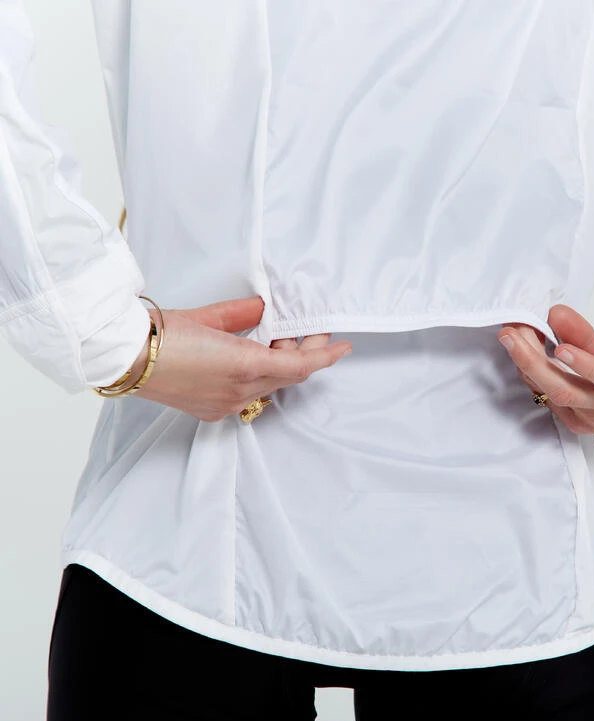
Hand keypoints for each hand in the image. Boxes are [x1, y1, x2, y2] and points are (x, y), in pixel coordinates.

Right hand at [124, 296, 351, 421]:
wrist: (122, 357)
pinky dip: (258, 377)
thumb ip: (243, 313)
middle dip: (301, 353)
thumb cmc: (159, 333)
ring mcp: (226, 405)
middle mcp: (239, 391)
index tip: (343, 347)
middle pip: (288, 376)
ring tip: (275, 339)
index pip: (300, 366)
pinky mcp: (212, 411)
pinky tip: (252, 358)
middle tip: (304, 330)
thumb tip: (262, 307)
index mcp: (244, 366)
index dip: (325, 356)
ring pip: (269, 386)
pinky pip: (248, 395)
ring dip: (279, 365)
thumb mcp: (208, 316)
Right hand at [497, 305, 593, 443]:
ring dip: (538, 362)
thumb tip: (553, 316)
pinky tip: (563, 349)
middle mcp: (591, 414)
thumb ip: (581, 340)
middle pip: (546, 387)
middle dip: (521, 359)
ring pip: (564, 388)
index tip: (513, 328)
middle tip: (505, 332)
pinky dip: (581, 366)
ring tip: (521, 337)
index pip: (541, 383)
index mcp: (579, 410)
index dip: (524, 356)